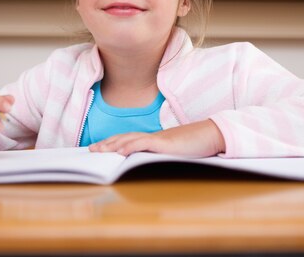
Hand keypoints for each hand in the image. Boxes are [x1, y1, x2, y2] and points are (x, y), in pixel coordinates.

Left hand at [88, 119, 225, 157]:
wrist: (213, 135)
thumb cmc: (198, 146)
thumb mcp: (177, 154)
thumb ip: (163, 158)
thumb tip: (153, 168)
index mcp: (156, 140)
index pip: (130, 140)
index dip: (114, 144)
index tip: (100, 149)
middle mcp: (154, 137)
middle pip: (125, 138)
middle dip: (107, 144)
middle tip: (90, 150)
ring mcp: (158, 139)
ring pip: (130, 139)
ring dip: (112, 144)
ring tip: (98, 150)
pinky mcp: (164, 143)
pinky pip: (143, 143)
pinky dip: (130, 145)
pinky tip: (119, 150)